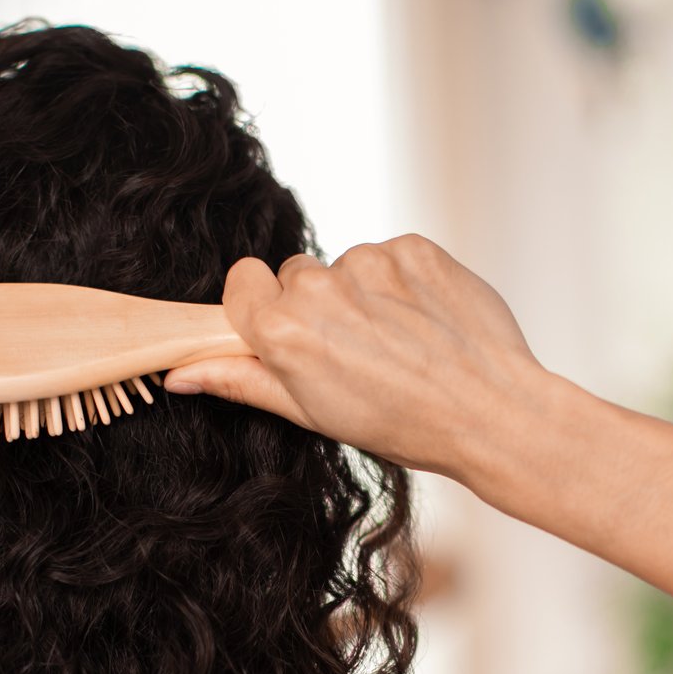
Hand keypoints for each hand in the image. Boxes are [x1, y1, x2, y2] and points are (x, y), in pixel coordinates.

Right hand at [161, 233, 544, 477]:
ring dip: (364, 296)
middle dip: (317, 306)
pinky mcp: (413, 248)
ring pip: (346, 267)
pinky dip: (402, 283)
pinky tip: (424, 323)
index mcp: (282, 331)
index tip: (291, 334)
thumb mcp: (312, 413)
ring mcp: (369, 263)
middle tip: (356, 352)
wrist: (491, 413)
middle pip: (295, 275)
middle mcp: (319, 288)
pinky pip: (390, 256)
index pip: (242, 283)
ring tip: (400, 343)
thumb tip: (181, 372)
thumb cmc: (403, 425)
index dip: (263, 309)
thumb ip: (243, 381)